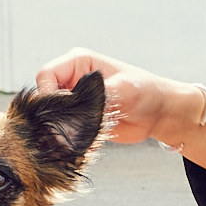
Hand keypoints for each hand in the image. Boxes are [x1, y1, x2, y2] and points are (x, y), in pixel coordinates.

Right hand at [34, 47, 205, 146]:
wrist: (160, 114)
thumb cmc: (146, 91)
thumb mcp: (122, 88)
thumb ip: (96, 95)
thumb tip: (76, 106)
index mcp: (78, 62)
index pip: (46, 75)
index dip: (47, 93)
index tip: (61, 110)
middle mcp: (72, 79)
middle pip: (44, 97)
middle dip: (53, 115)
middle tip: (68, 130)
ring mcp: (74, 100)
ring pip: (51, 116)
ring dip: (61, 129)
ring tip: (78, 138)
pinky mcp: (79, 119)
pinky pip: (64, 130)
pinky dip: (71, 139)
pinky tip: (87, 143)